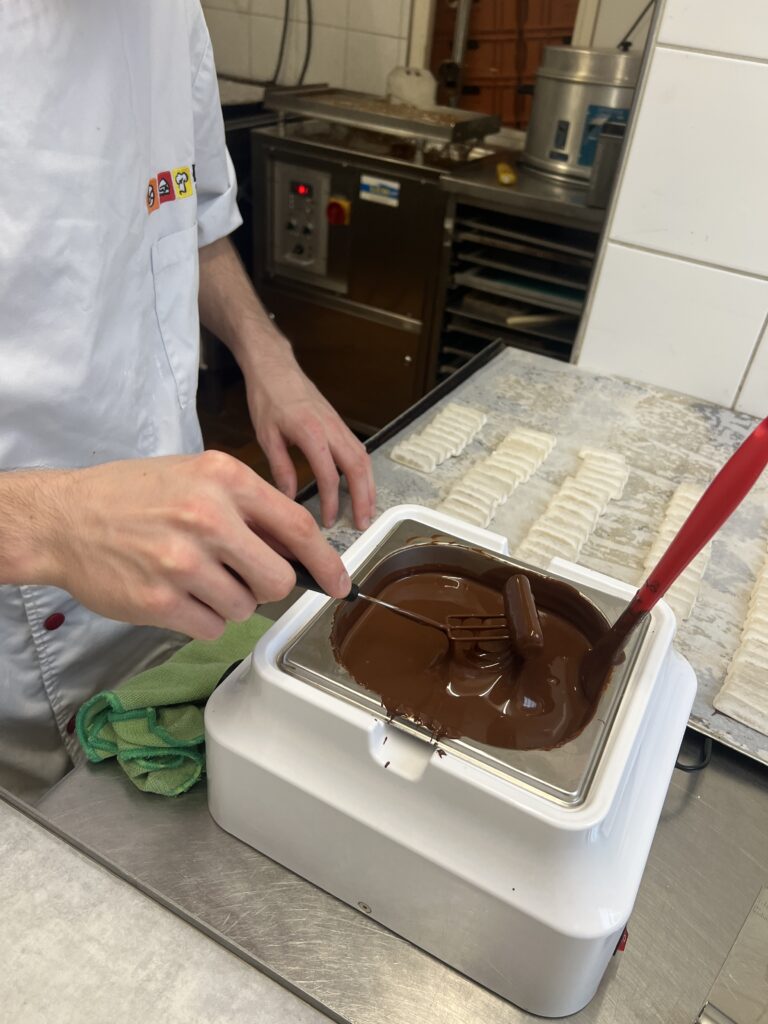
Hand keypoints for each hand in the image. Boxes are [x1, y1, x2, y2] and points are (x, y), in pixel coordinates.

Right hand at [34, 452, 350, 639]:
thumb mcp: (196, 477)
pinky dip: (201, 619)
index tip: (339, 582)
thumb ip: (247, 507)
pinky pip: (211, 627)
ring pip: (244, 608)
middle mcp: (208, 518)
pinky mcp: (159, 601)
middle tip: (243, 578)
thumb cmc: (132, 495)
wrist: (64, 518)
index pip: (298, 526)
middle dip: (268, 587)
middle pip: (277, 579)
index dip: (326, 561)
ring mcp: (182, 562)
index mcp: (224, 478)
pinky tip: (176, 594)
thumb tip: (295, 550)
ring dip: (228, 603)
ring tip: (193, 578)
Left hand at [246, 354, 375, 530]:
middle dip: (363, 498)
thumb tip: (289, 498)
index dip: (330, 502)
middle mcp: (331, 429)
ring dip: (369, 486)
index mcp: (311, 433)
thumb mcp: (267, 436)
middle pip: (357, 468)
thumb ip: (281, 468)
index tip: (327, 521)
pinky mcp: (339, 424)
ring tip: (368, 511)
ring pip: (364, 459)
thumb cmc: (268, 397)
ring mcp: (339, 425)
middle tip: (363, 523)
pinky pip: (359, 450)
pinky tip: (362, 486)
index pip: (329, 475)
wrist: (275, 367)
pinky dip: (364, 471)